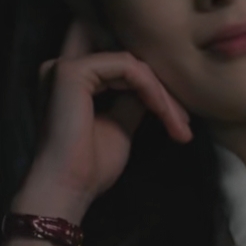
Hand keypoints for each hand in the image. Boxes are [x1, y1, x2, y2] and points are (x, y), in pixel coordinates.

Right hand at [12, 20, 192, 225]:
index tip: (179, 116)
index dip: (152, 79)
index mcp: (71, 78)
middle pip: (127, 55)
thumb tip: (156, 83)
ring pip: (133, 62)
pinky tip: (163, 112)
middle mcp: (63, 64)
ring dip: (161, 92)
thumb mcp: (121, 122)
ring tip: (179, 122)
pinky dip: (151, 90)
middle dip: (159, 80)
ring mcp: (65, 65)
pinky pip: (128, 67)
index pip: (120, 61)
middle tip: (183, 118)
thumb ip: (134, 97)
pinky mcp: (73, 71)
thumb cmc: (90, 165)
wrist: (68, 189)